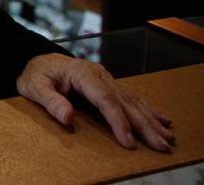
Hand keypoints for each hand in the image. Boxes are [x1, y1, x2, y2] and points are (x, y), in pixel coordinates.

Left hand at [16, 53, 175, 151]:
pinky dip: (148, 110)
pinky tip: (162, 120)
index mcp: (82, 73)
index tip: (130, 142)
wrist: (34, 58)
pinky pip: (131, 98)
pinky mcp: (107, 83)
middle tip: (161, 146)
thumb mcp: (34, 87)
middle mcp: (99, 74)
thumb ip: (50, 102)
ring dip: (151, 120)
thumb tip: (68, 117)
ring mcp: (105, 77)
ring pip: (133, 101)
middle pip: (125, 102)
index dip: (119, 122)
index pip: (105, 100)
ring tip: (168, 138)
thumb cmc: (34, 74)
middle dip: (145, 125)